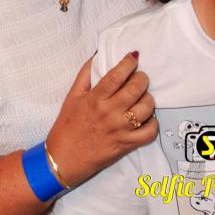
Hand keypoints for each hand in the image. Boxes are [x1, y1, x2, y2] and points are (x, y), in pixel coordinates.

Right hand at [45, 52, 156, 186]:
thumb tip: (99, 53)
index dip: (129, 63)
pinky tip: (145, 118)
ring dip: (148, 99)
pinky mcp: (126, 145)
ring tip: (142, 98)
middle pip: (136, 89)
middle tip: (139, 78)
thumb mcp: (72, 96)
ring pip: (146, 108)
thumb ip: (86, 73)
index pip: (117, 75)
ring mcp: (120, 130)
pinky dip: (152, 123)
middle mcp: (109, 113)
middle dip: (142, 78)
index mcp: (95, 99)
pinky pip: (149, 132)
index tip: (133, 58)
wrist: (63, 160)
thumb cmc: (67, 125)